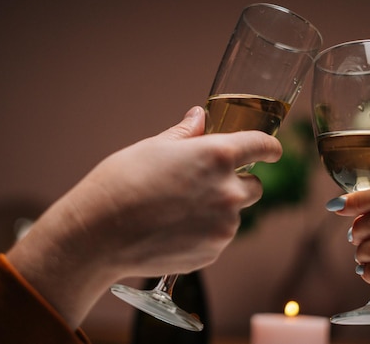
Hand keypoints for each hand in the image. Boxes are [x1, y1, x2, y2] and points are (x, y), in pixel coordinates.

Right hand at [7, 106, 281, 326]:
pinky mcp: (212, 252)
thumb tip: (200, 116)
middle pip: (255, 186)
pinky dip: (204, 231)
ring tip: (178, 209)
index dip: (269, 147)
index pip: (263, 146)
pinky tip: (173, 228)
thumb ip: (186, 132)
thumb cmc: (122, 182)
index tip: (271, 150)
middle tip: (206, 182)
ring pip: (234, 214)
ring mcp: (223, 227)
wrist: (98, 235)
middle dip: (237, 182)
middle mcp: (228, 192)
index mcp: (218, 156)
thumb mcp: (154, 147)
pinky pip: (218, 237)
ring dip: (219, 209)